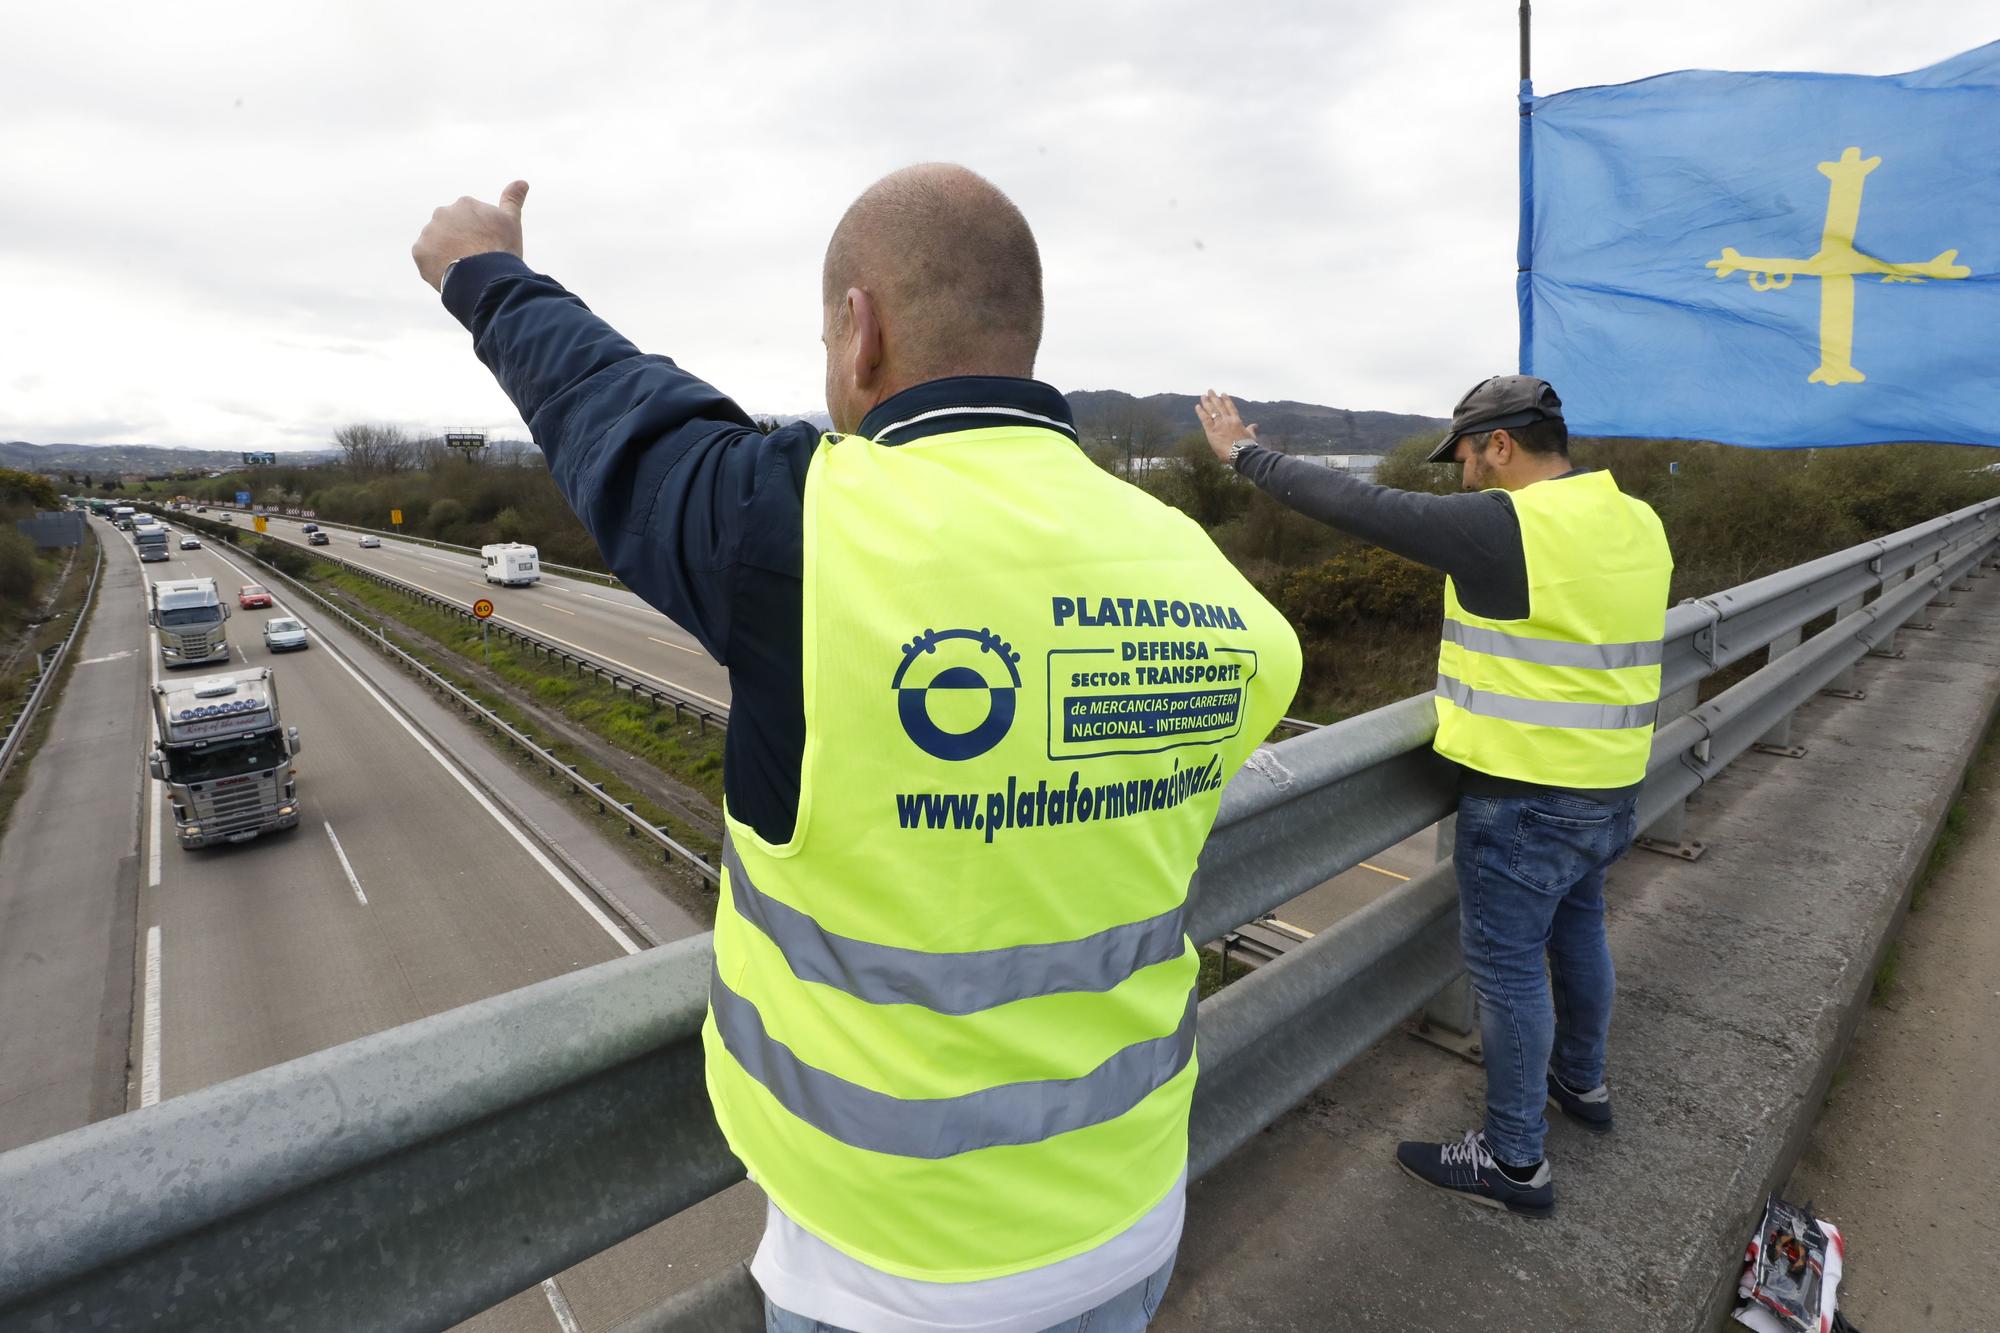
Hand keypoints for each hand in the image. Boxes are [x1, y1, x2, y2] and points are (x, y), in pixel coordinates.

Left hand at [412, 180, 529, 290]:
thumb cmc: (502, 249)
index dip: (479, 236)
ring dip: (446, 253)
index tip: (487, 248)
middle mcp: (443, 212)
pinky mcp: (419, 251)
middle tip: (474, 260)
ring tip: (462, 270)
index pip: (470, 220)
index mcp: (465, 204)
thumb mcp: (511, 221)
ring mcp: (429, 231)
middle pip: (450, 230)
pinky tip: (450, 274)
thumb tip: (522, 182)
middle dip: (459, 242)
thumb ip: (512, 200)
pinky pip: (425, 259)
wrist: (486, 277)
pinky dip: (435, 266)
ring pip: (436, 243)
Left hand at [1196, 390, 1257, 461]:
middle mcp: (1227, 420)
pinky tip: (1197, 406)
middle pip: (1219, 406)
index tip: (1223, 394)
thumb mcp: (1251, 436)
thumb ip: (1251, 429)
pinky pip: (1205, 419)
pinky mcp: (1212, 431)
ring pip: (1212, 410)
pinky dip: (1201, 412)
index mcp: (1237, 420)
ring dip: (1206, 402)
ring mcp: (1219, 424)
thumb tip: (1255, 425)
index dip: (1226, 400)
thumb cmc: (1248, 447)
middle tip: (1210, 391)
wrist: (1242, 453)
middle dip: (1214, 398)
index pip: (1230, 407)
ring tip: (1203, 396)